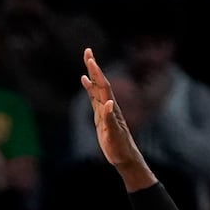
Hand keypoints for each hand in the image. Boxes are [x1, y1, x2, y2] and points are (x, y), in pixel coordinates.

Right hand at [79, 49, 153, 184]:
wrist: (125, 157)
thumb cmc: (120, 148)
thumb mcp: (114, 135)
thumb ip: (110, 119)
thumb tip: (108, 103)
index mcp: (111, 108)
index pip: (103, 86)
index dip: (96, 73)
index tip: (90, 59)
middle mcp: (109, 105)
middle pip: (100, 82)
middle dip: (93, 67)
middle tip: (87, 51)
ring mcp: (105, 110)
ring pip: (97, 88)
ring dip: (92, 74)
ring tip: (87, 60)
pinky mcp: (101, 116)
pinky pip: (94, 98)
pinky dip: (89, 88)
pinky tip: (84, 81)